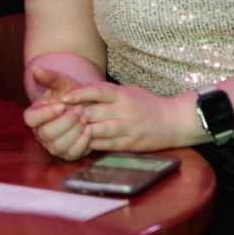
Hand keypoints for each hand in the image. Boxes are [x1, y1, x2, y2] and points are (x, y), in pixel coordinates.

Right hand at [23, 65, 93, 159]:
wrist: (87, 104)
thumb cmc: (72, 94)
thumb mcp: (62, 83)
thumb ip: (49, 77)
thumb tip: (35, 69)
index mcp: (35, 115)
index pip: (31, 119)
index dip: (45, 114)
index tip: (61, 105)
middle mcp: (41, 133)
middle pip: (45, 134)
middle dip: (65, 122)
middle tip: (80, 110)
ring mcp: (53, 145)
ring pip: (58, 146)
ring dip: (74, 132)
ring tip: (85, 118)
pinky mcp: (67, 154)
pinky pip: (71, 155)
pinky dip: (81, 144)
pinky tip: (89, 131)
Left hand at [57, 81, 192, 153]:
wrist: (173, 121)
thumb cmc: (148, 104)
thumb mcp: (129, 91)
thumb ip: (108, 91)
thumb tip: (83, 89)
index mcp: (124, 95)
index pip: (98, 91)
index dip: (79, 94)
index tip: (64, 97)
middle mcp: (125, 111)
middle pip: (94, 112)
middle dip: (75, 115)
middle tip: (60, 117)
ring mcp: (128, 129)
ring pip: (98, 131)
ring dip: (82, 131)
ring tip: (68, 131)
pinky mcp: (130, 144)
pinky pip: (106, 145)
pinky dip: (92, 144)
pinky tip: (82, 143)